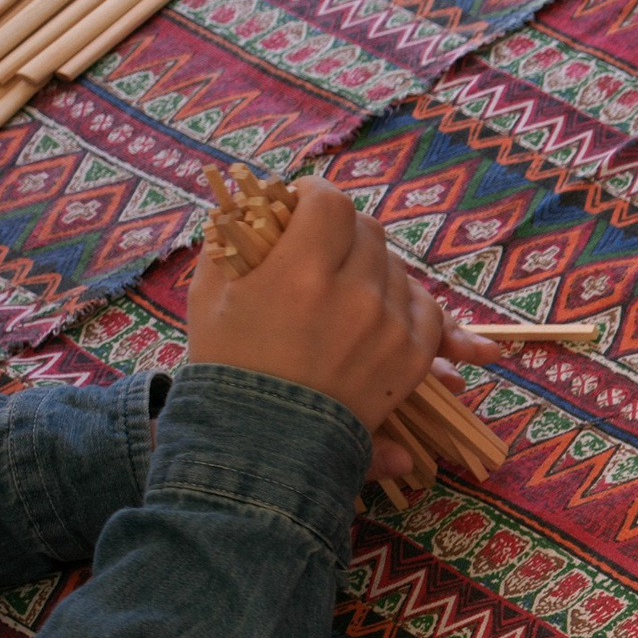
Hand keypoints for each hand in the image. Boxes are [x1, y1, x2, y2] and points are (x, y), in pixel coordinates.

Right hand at [186, 178, 441, 462]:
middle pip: (367, 232)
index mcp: (300, 272)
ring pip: (397, 268)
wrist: (263, 442)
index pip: (329, 202)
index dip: (315, 196)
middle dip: (342, 233)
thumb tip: (259, 196)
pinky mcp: (412, 357)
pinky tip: (377, 309)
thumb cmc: (228, 363)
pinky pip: (426, 308)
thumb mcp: (212, 292)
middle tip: (321, 250)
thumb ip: (236, 235)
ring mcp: (389, 327)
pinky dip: (404, 303)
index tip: (303, 206)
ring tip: (343, 287)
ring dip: (372, 268)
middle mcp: (353, 295)